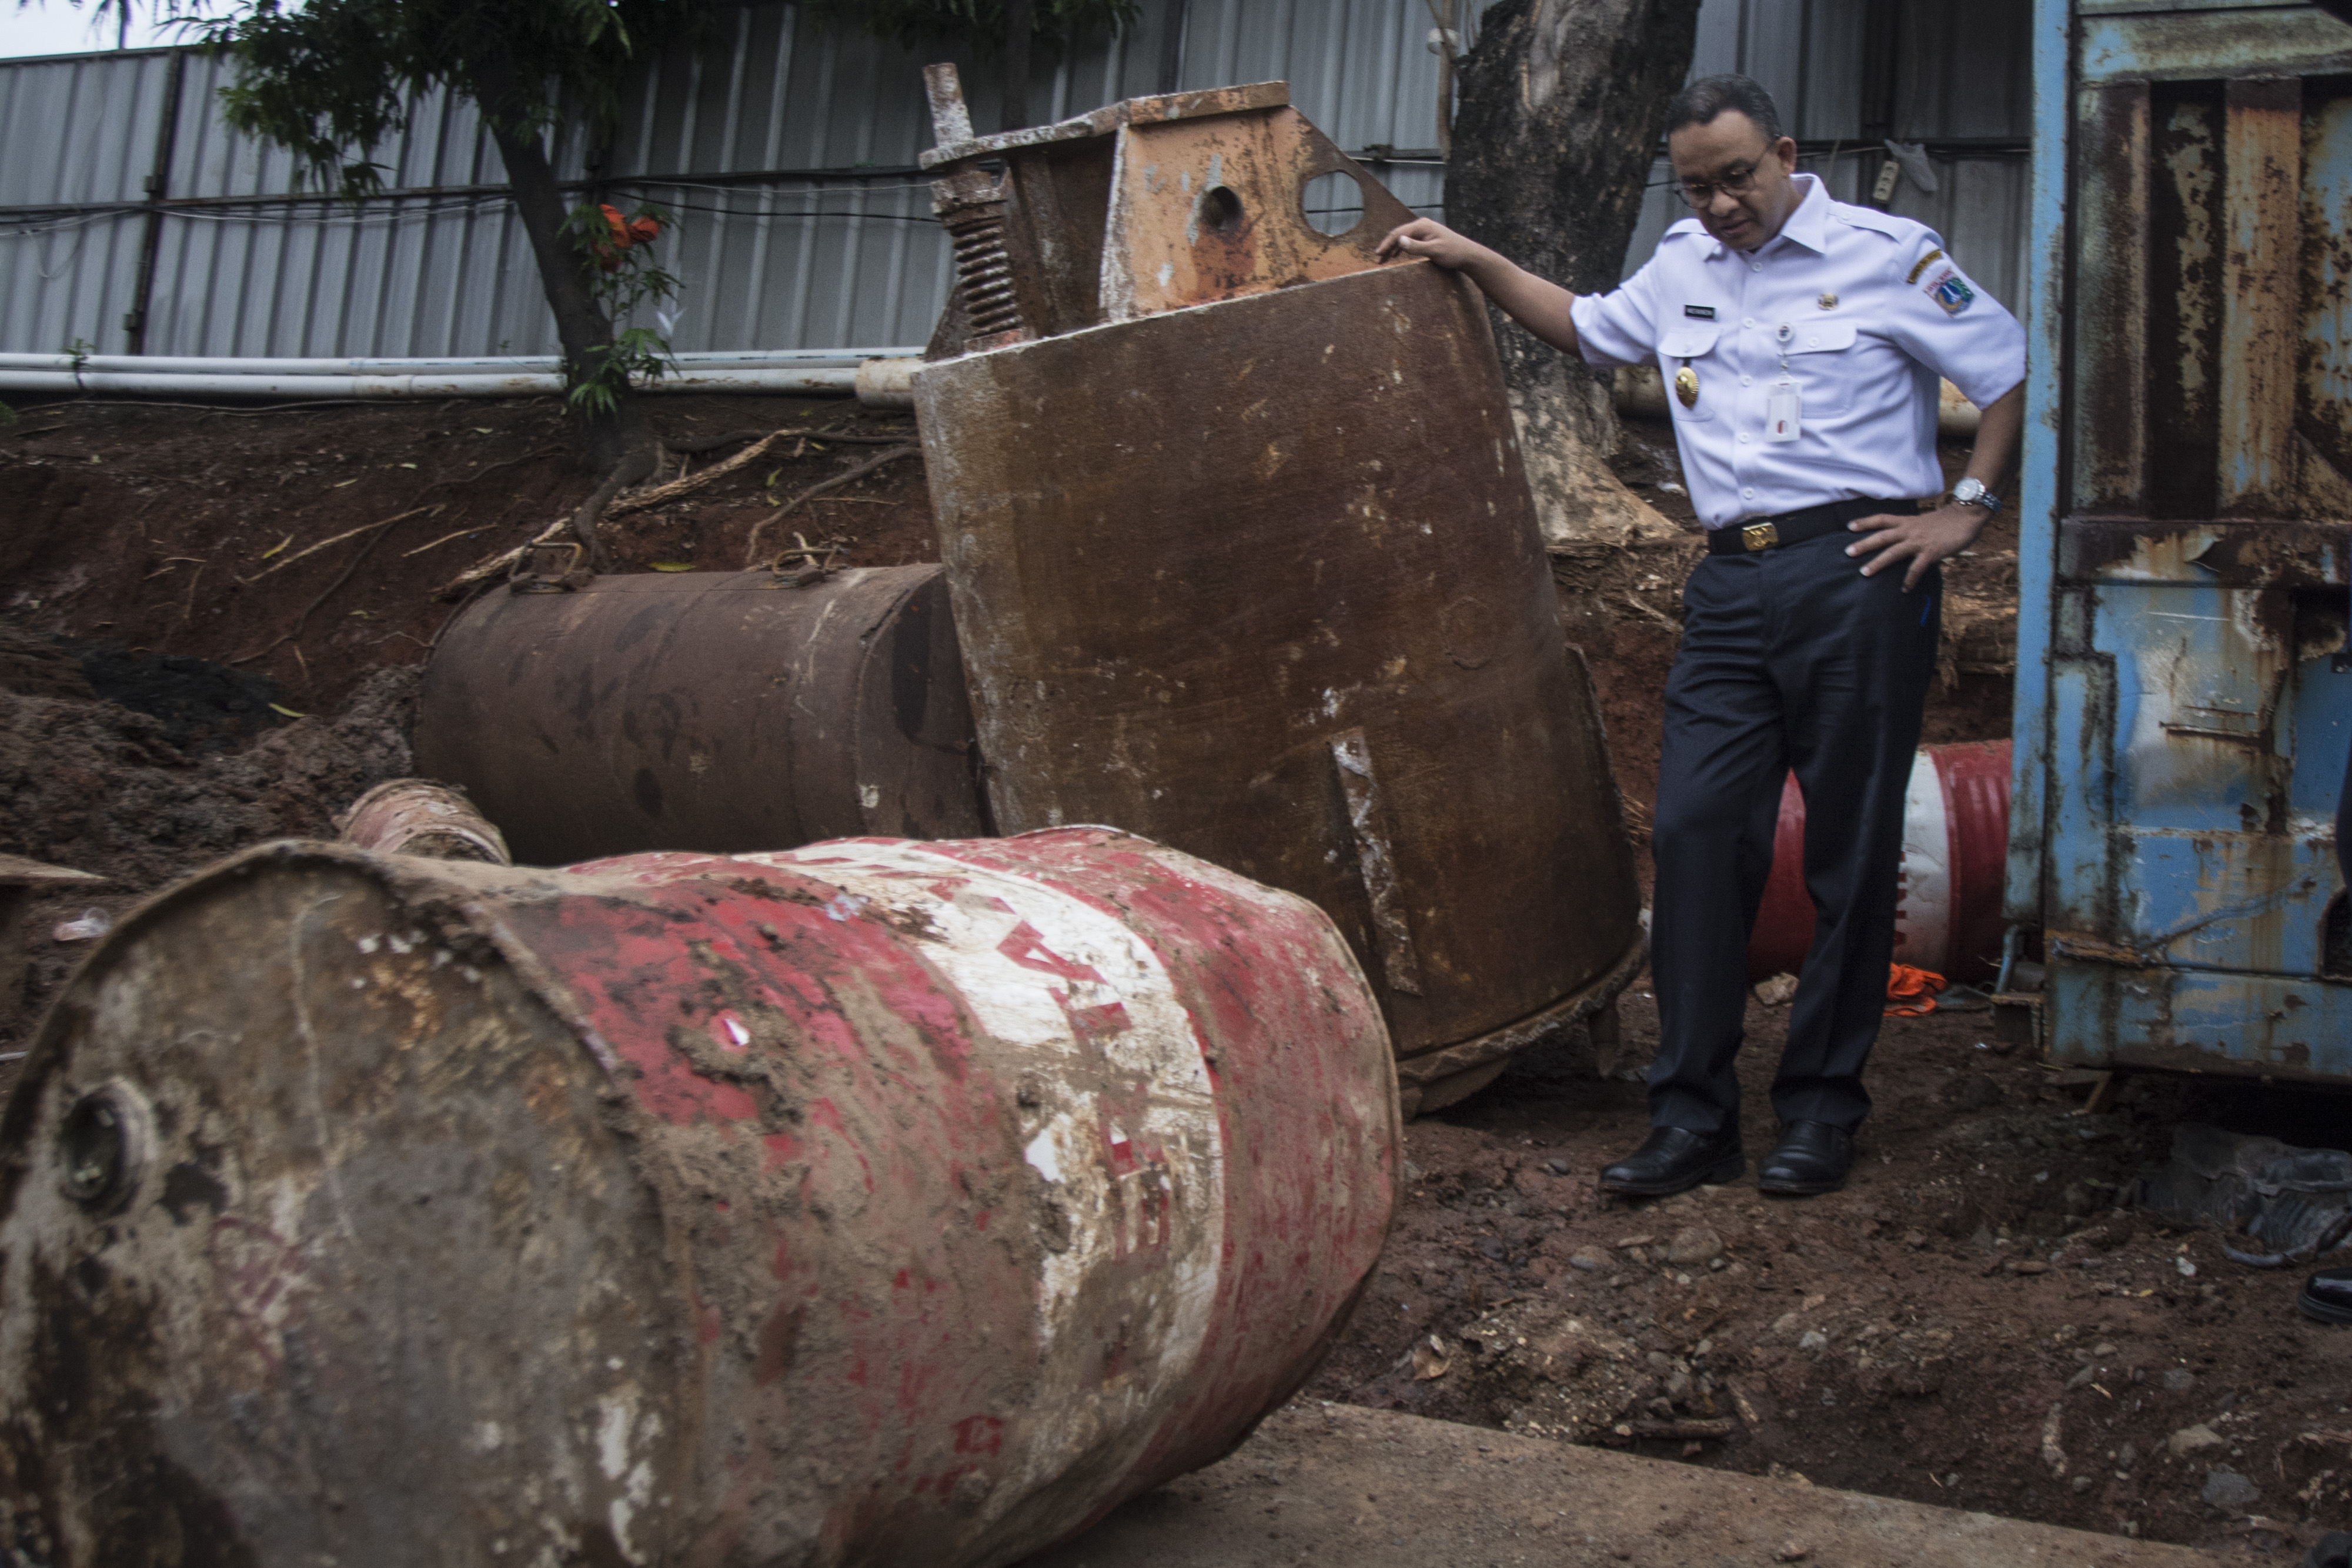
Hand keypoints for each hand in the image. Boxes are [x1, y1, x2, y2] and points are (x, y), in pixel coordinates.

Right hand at [1375, 218, 1490, 269]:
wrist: (1468, 254)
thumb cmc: (1453, 252)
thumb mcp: (1434, 251)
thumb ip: (1416, 246)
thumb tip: (1399, 241)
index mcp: (1422, 226)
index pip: (1399, 233)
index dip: (1387, 244)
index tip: (1378, 254)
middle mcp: (1421, 225)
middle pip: (1399, 234)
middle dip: (1387, 246)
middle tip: (1377, 259)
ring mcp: (1424, 230)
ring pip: (1403, 238)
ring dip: (1392, 248)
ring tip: (1382, 259)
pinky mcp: (1426, 237)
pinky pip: (1409, 241)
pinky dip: (1400, 248)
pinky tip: (1395, 255)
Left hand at [1844, 502, 1987, 591]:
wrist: (1967, 515)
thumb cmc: (1947, 521)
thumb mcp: (1924, 522)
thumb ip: (1912, 530)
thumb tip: (1902, 540)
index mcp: (1907, 521)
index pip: (1882, 519)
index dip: (1865, 522)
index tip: (1849, 526)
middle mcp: (1910, 530)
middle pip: (1882, 536)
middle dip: (1864, 544)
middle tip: (1848, 552)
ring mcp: (1920, 541)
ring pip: (1893, 552)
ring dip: (1878, 563)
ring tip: (1864, 573)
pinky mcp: (1931, 552)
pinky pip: (1917, 568)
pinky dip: (1909, 579)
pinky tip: (1904, 589)